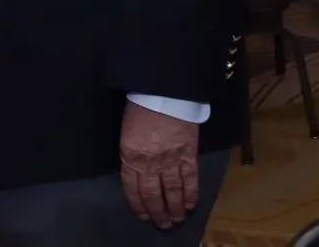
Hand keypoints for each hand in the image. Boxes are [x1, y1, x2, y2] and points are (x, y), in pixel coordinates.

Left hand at [120, 102, 200, 228]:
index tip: (143, 216)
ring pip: (172, 192)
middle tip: (162, 224)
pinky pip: (190, 180)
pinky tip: (192, 205)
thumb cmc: (140, 107)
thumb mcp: (126, 132)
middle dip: (157, 212)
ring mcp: (171, 161)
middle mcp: (150, 163)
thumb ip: (131, 152)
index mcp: (130, 156)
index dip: (138, 204)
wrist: (164, 93)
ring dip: (175, 208)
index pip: (132, 187)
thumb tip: (137, 168)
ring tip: (176, 220)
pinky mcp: (188, 155)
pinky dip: (191, 194)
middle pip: (153, 194)